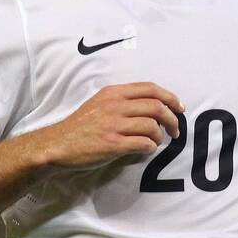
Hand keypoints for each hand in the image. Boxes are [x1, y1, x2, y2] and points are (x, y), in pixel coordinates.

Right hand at [36, 82, 182, 168]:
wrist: (58, 144)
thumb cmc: (80, 126)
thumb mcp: (99, 103)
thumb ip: (122, 101)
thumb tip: (151, 108)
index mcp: (114, 93)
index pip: (151, 88)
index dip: (170, 98)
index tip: (179, 108)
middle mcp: (115, 105)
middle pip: (157, 106)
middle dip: (172, 119)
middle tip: (175, 131)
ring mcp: (114, 125)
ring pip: (152, 126)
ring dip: (160, 136)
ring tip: (157, 142)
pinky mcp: (112, 144)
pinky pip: (143, 143)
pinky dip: (150, 147)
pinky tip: (146, 149)